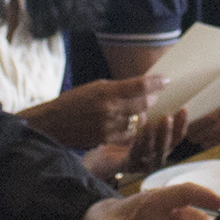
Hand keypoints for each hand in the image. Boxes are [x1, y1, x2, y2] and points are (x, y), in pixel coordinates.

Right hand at [21, 75, 169, 152]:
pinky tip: (126, 123)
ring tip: (135, 110)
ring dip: (141, 115)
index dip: (156, 82)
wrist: (53, 123)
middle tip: (153, 96)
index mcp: (107, 91)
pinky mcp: (107, 139)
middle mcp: (110, 108)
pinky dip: (131, 128)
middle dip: (151, 99)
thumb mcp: (95, 87)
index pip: (140, 85)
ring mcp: (109, 126)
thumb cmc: (74, 102)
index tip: (166, 80)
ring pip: (139, 120)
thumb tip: (141, 87)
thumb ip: (118, 88)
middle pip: (144, 103)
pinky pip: (129, 134)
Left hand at [77, 109, 189, 180]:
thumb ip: (146, 104)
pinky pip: (136, 157)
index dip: (182, 123)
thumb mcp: (134, 112)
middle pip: (170, 145)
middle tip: (167, 118)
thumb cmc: (118, 125)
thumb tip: (161, 82)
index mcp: (162, 139)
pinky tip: (136, 137)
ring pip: (154, 153)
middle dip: (169, 131)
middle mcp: (157, 152)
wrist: (96, 143)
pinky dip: (138, 147)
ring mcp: (144, 161)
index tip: (183, 109)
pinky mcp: (129, 165)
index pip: (178, 133)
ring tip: (150, 125)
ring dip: (153, 139)